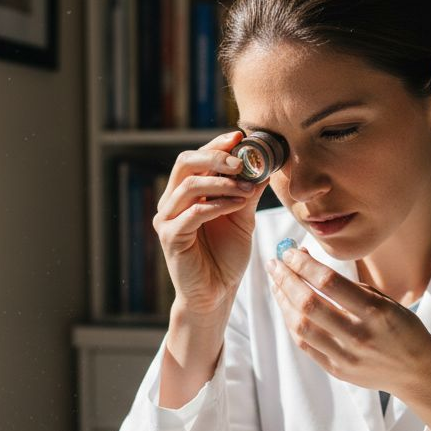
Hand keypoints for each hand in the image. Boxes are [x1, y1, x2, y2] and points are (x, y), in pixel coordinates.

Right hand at [153, 131, 269, 320]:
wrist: (216, 294)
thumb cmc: (226, 257)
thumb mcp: (242, 218)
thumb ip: (247, 192)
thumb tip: (264, 164)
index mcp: (186, 193)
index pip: (195, 158)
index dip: (216, 145)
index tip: (240, 136)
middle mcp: (171, 202)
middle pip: (185, 163)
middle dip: (215, 158)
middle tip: (242, 163)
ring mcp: (166, 219)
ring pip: (189, 185)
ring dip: (221, 183)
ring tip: (246, 189)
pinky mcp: (169, 237)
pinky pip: (192, 213)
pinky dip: (217, 205)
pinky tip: (237, 206)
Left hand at [267, 247, 430, 430]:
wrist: (416, 371)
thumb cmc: (401, 328)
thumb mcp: (386, 301)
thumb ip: (350, 285)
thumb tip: (309, 262)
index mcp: (375, 311)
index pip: (328, 282)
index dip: (303, 264)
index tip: (289, 251)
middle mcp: (358, 334)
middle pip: (308, 303)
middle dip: (286, 279)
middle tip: (274, 263)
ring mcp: (345, 355)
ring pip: (300, 326)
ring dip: (283, 301)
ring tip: (276, 283)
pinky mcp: (337, 369)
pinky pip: (304, 344)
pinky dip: (291, 323)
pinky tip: (287, 307)